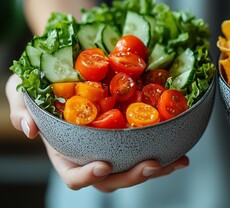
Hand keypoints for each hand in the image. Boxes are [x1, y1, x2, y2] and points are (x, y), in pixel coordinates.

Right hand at [5, 74, 189, 191]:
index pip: (74, 176)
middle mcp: (91, 158)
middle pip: (112, 179)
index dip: (87, 176)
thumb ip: (21, 109)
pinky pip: (147, 152)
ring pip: (134, 170)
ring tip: (177, 162)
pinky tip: (182, 151)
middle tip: (152, 164)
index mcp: (66, 154)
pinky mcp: (129, 141)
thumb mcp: (21, 92)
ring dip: (157, 170)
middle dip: (133, 176)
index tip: (103, 165)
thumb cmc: (41, 87)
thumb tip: (29, 129)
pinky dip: (166, 154)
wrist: (67, 75)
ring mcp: (112, 151)